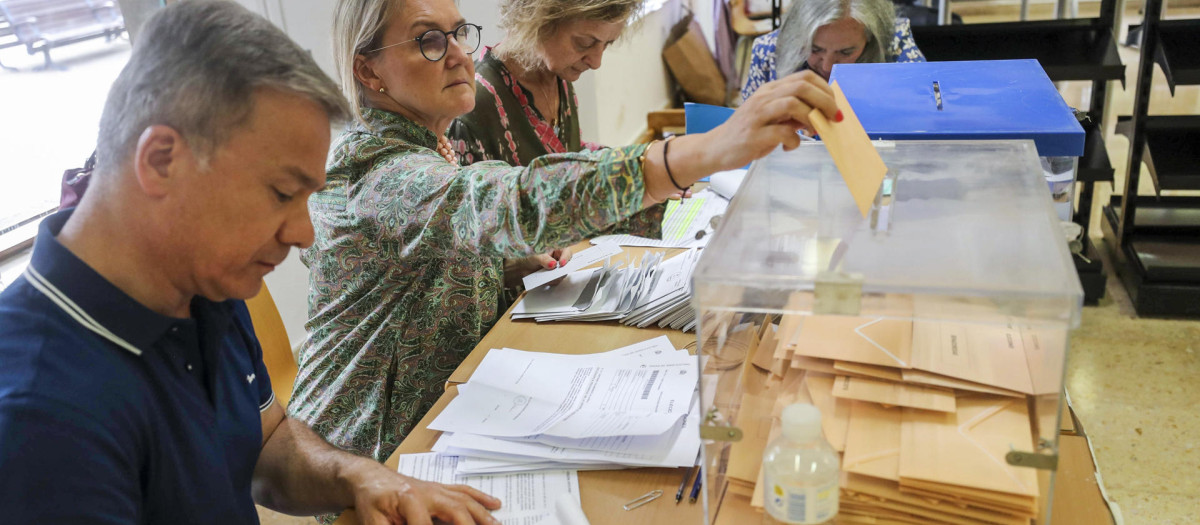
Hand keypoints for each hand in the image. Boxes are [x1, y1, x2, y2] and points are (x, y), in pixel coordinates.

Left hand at [351, 467, 501, 524]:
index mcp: (409, 499)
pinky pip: (464, 492)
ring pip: (465, 501)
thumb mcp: (372, 521)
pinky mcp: (440, 489)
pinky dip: (480, 498)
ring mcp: (437, 489)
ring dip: (483, 515)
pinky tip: (495, 505)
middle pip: (456, 510)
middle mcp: (428, 491)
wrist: (370, 477)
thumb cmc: (371, 501)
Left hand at [503, 247, 572, 287]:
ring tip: (546, 277)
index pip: (567, 252)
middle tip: (557, 273)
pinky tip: (544, 280)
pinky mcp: (555, 278)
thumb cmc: (529, 260)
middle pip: (568, 264)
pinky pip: (557, 281)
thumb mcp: (536, 258)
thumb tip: (553, 264)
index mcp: (557, 250)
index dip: (566, 257)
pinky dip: (551, 281)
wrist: (523, 270)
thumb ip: (544, 260)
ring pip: (563, 274)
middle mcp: (559, 260)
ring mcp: (558, 270)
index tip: (561, 264)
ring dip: (556, 276)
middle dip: (562, 269)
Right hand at [704, 70, 837, 170]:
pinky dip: (794, 141)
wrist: (716, 148)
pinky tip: (790, 147)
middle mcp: (764, 97)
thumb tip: (821, 113)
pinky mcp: (753, 135)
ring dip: (812, 118)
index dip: (825, 89)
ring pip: (793, 104)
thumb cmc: (748, 133)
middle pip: (802, 87)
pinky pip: (782, 132)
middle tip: (834, 117)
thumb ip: (793, 113)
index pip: (804, 77)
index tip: (833, 105)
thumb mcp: (772, 118)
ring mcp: (758, 115)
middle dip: (825, 101)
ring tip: (814, 132)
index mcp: (770, 90)